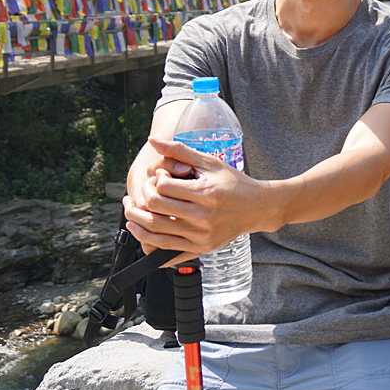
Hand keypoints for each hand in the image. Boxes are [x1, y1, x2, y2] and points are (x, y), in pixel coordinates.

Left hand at [123, 137, 272, 256]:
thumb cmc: (235, 183)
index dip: (155, 180)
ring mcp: (202, 235)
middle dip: (141, 197)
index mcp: (206, 193)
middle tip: (139, 192)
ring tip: (131, 210)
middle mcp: (204, 216)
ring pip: (155, 230)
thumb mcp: (210, 162)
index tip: (161, 177)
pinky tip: (141, 230)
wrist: (258, 207)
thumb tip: (152, 140)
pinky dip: (147, 241)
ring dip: (135, 220)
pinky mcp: (201, 248)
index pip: (163, 187)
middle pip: (155, 208)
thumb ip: (180, 151)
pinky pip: (165, 249)